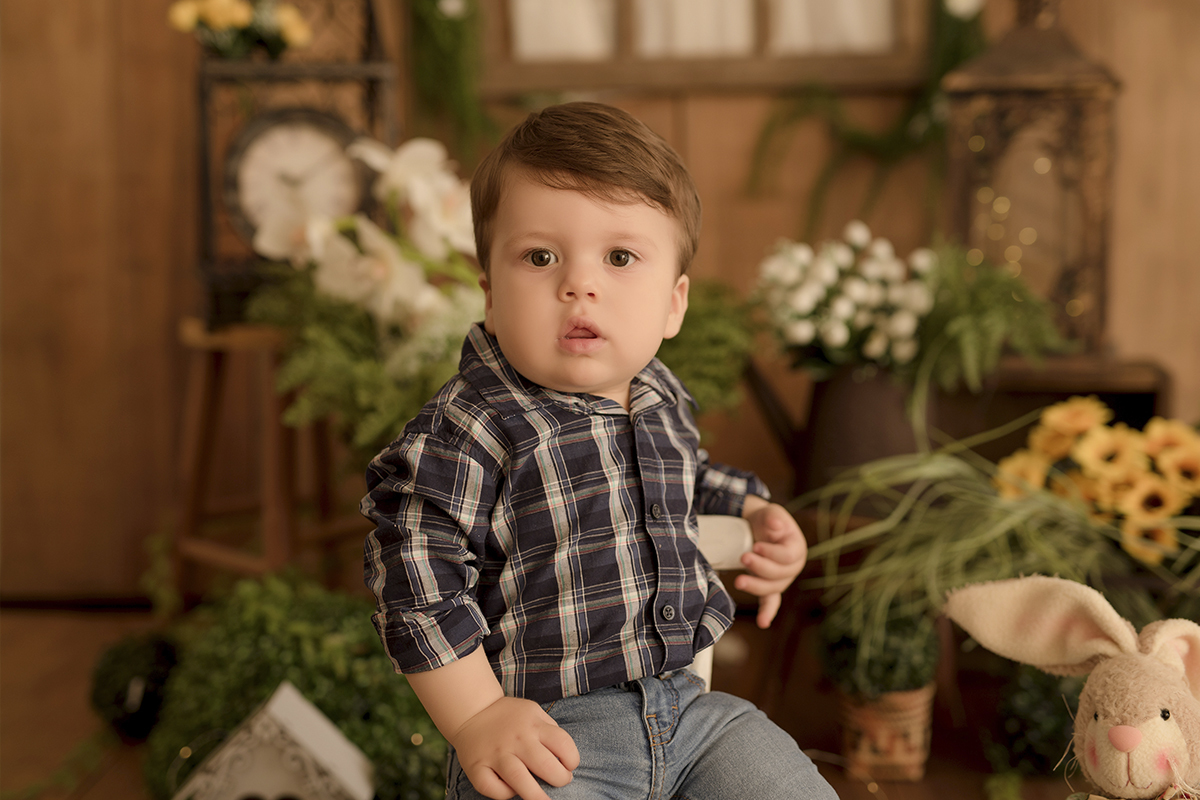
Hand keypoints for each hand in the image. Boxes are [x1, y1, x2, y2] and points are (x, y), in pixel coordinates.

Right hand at [450, 696, 579, 799]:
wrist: (472, 711)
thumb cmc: (509, 717)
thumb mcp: (533, 712)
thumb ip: (550, 730)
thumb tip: (565, 758)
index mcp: (533, 724)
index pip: (563, 744)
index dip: (572, 759)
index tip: (569, 766)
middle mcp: (516, 739)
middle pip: (545, 765)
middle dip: (560, 779)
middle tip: (560, 781)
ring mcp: (496, 754)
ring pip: (520, 781)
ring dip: (537, 796)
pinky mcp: (477, 768)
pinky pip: (494, 789)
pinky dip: (505, 794)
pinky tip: (512, 790)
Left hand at [737, 497, 807, 628]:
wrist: (757, 527)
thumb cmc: (766, 520)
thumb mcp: (771, 513)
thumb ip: (773, 516)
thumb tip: (775, 526)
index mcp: (797, 550)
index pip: (788, 556)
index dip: (772, 553)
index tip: (756, 545)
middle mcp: (792, 568)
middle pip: (779, 575)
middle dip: (760, 568)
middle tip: (743, 557)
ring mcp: (781, 580)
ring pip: (771, 589)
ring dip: (755, 586)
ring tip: (738, 581)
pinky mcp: (769, 587)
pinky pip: (771, 602)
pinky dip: (767, 612)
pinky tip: (762, 622)